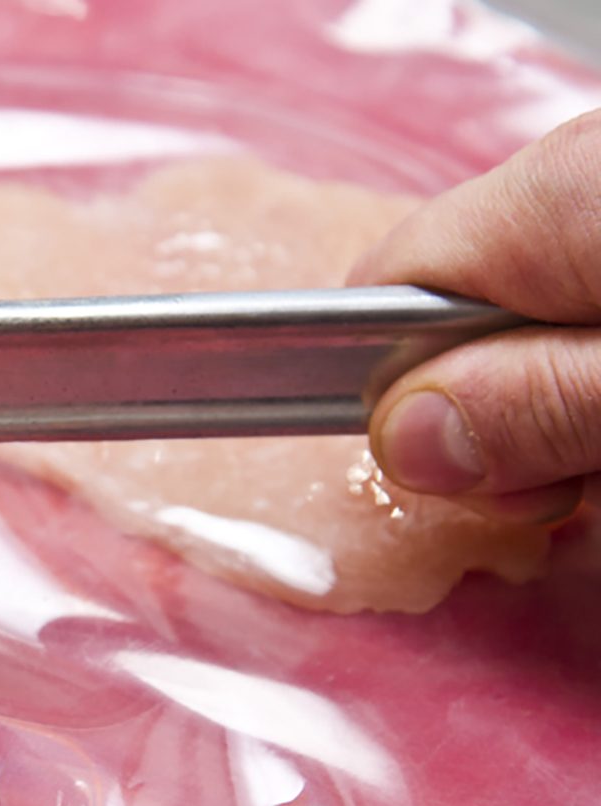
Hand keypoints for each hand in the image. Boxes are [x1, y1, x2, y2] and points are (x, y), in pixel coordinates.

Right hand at [348, 109, 600, 522]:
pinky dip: (590, 373)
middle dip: (488, 414)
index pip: (376, 293)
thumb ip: (535, 403)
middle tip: (575, 476)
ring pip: (518, 328)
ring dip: (552, 404)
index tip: (463, 472)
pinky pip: (574, 313)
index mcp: (556, 197)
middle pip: (444, 319)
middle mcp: (576, 179)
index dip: (390, 396)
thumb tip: (404, 438)